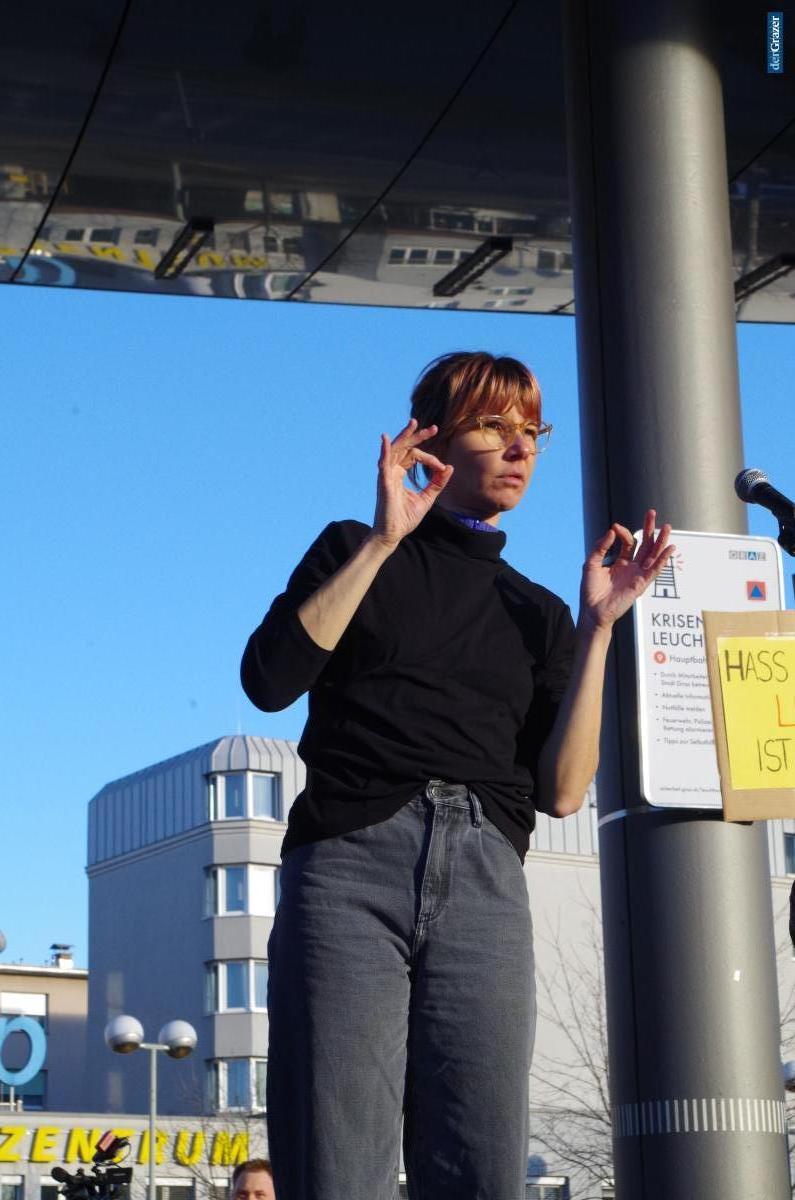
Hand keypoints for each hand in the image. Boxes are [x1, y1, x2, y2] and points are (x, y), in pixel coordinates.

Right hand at [372, 419, 453, 547]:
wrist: (393, 534)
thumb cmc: (405, 518)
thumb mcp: (427, 498)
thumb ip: (437, 483)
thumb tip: (449, 467)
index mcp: (400, 474)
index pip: (415, 457)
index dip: (431, 459)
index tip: (442, 467)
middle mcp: (392, 471)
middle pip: (405, 448)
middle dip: (418, 437)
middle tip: (434, 428)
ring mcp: (386, 476)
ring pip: (395, 450)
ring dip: (405, 436)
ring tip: (414, 424)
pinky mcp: (383, 483)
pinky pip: (383, 464)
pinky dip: (385, 451)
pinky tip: (386, 439)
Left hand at [579, 509, 673, 632]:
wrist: (592, 611)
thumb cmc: (590, 590)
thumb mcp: (591, 563)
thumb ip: (601, 547)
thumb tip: (611, 530)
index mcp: (621, 563)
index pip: (628, 543)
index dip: (624, 533)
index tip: (616, 528)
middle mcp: (632, 568)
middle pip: (645, 545)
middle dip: (649, 529)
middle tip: (652, 513)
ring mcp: (638, 575)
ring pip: (653, 555)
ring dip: (660, 541)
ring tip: (667, 527)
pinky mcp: (641, 584)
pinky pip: (655, 570)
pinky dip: (663, 559)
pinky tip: (670, 548)